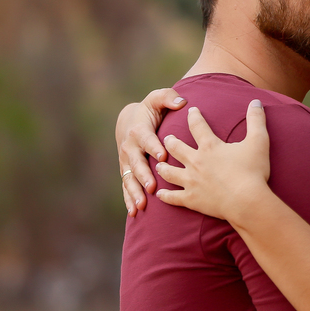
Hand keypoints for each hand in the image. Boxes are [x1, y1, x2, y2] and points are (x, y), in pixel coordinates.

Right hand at [117, 88, 186, 215]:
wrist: (128, 121)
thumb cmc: (149, 111)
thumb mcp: (157, 100)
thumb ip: (168, 98)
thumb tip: (182, 102)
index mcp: (140, 131)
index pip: (147, 140)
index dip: (154, 147)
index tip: (163, 157)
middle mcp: (130, 148)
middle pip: (137, 163)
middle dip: (144, 175)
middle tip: (153, 187)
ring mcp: (127, 162)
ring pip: (130, 178)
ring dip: (135, 192)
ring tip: (142, 205)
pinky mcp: (127, 172)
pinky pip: (127, 187)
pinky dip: (128, 199)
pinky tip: (134, 212)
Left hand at [155, 101, 271, 223]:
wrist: (246, 201)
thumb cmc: (253, 171)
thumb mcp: (259, 142)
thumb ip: (256, 120)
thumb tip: (256, 101)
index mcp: (210, 147)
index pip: (198, 126)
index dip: (194, 116)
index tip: (191, 110)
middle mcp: (195, 162)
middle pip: (176, 148)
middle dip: (170, 141)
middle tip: (167, 137)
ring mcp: (191, 181)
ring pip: (169, 172)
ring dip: (163, 166)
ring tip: (159, 164)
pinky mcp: (191, 199)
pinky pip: (173, 197)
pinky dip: (165, 195)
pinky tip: (161, 194)